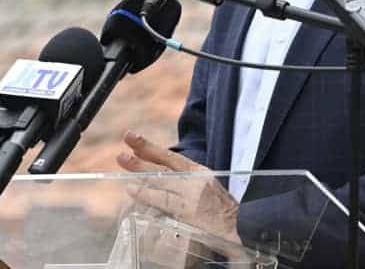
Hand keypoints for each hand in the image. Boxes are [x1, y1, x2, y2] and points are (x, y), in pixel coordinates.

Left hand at [116, 129, 241, 245]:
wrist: (241, 226)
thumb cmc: (224, 213)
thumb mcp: (209, 191)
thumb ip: (188, 184)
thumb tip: (163, 181)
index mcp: (201, 172)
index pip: (173, 157)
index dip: (152, 148)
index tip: (135, 139)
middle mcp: (196, 179)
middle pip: (164, 163)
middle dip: (142, 151)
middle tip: (126, 139)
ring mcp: (191, 193)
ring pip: (161, 178)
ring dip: (139, 169)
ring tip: (122, 159)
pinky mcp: (187, 208)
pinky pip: (162, 199)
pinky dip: (146, 193)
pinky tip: (132, 188)